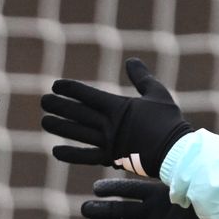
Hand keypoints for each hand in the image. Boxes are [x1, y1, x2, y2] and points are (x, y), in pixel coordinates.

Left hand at [40, 58, 192, 178]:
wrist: (175, 152)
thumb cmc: (168, 121)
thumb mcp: (157, 93)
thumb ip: (141, 77)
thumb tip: (131, 61)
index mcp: (118, 107)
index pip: (87, 95)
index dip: (69, 89)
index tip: (56, 85)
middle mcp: (109, 124)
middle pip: (78, 113)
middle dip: (59, 106)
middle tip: (43, 102)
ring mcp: (108, 142)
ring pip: (78, 133)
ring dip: (60, 127)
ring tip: (45, 122)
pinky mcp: (111, 158)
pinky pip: (86, 157)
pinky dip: (71, 154)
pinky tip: (56, 151)